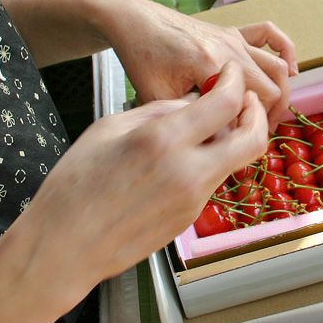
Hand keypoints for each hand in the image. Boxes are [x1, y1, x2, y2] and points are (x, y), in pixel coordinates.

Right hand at [19, 61, 266, 305]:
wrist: (64, 247)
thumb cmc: (74, 187)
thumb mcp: (109, 128)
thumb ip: (158, 110)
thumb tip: (191, 102)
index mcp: (164, 140)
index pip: (226, 103)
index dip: (235, 82)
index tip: (231, 74)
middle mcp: (188, 171)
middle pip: (252, 139)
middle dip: (257, 113)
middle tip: (247, 101)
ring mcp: (194, 199)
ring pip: (234, 161)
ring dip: (232, 139)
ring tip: (209, 127)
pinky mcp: (190, 218)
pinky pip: (212, 181)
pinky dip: (209, 163)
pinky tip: (183, 158)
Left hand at [103, 0, 297, 130]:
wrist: (135, 22)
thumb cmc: (142, 58)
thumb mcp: (158, 97)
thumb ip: (189, 117)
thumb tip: (220, 140)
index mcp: (209, 66)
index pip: (251, 104)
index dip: (251, 127)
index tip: (238, 142)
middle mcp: (228, 49)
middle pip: (272, 88)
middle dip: (270, 114)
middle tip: (254, 134)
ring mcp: (233, 39)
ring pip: (278, 66)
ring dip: (281, 91)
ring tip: (269, 113)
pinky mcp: (232, 32)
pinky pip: (270, 34)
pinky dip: (285, 50)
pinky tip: (289, 69)